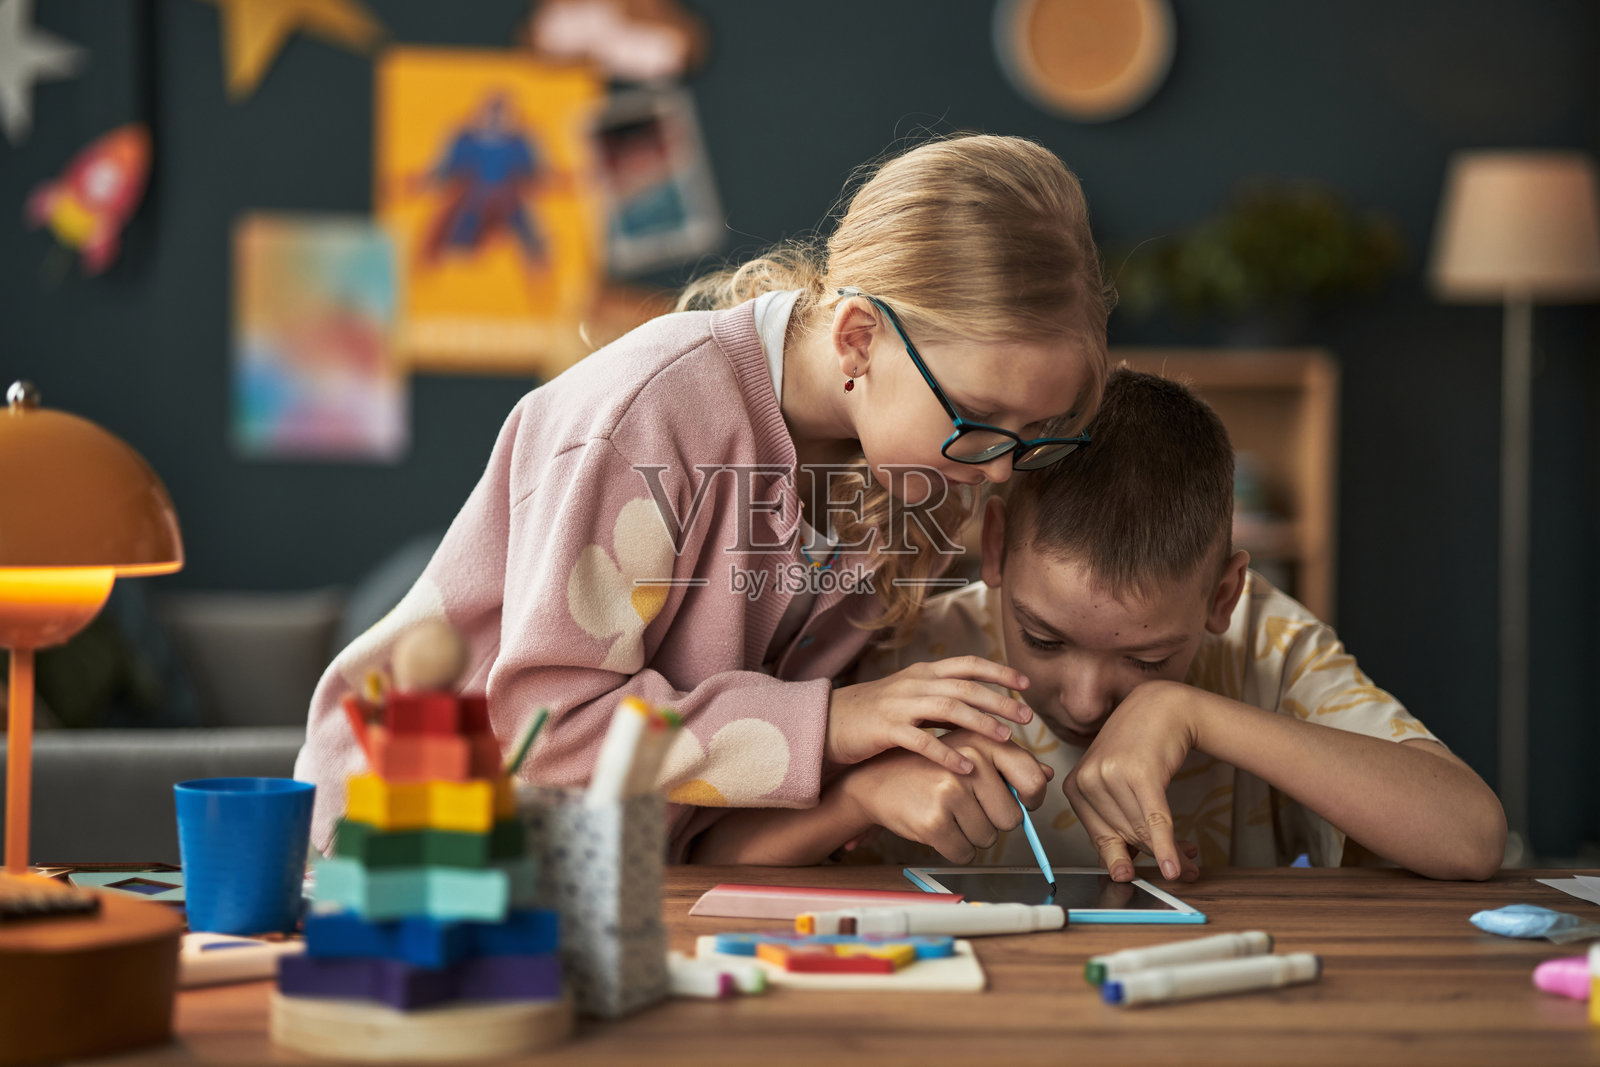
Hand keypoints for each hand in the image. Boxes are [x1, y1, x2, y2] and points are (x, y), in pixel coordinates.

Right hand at [827, 656, 1033, 772]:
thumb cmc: (872, 715)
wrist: (826, 722)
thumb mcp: (909, 698)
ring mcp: (899, 704)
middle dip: (1000, 700)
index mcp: (922, 673)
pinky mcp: (885, 728)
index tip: (1025, 684)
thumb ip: (941, 701)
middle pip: (965, 686)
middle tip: (1027, 716)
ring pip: (948, 707)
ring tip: (1005, 739)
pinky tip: (966, 767)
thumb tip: (981, 713)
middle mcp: (914, 683)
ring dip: (980, 722)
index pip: (968, 664)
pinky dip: (946, 753)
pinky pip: (922, 739)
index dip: (999, 671)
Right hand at [836, 728, 1051, 863]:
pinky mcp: (934, 820)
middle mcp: (970, 762)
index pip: (1033, 781)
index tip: (1018, 801)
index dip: (1031, 800)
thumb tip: (1045, 776)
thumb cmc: (929, 767)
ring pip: (989, 839)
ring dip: (972, 835)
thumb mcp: (968, 752)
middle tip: (968, 807)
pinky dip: (955, 849)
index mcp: (983, 742)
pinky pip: (965, 853)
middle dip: (994, 822)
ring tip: (948, 813)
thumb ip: (1009, 762)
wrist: (876, 780)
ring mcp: (952, 791)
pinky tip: (938, 828)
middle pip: (1012, 819)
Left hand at [1063, 680, 1200, 882]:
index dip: (1125, 860)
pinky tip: (1176, 866)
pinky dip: (1166, 846)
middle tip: (1181, 867)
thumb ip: (1113, 822)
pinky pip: (1155, 820)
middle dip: (1153, 856)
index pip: (1100, 839)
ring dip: (1171, 850)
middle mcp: (1087, 780)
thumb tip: (1121, 871)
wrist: (1161, 707)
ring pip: (1142, 831)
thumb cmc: (1138, 748)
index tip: (1138, 877)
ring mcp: (1110, 775)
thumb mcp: (1115, 784)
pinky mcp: (1139, 773)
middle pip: (1123, 837)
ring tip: (1191, 855)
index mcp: (1074, 788)